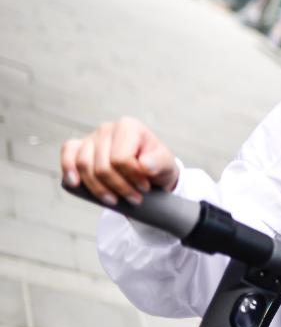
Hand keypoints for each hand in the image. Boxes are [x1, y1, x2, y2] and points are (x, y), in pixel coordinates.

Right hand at [59, 117, 177, 206]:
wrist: (149, 170)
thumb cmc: (156, 165)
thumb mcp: (166, 164)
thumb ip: (159, 163)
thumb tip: (144, 164)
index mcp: (129, 126)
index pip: (121, 158)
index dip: (132, 178)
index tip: (145, 188)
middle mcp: (108, 128)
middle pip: (103, 166)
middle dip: (118, 187)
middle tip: (135, 198)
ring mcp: (91, 137)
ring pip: (84, 166)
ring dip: (99, 188)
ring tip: (115, 200)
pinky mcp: (79, 147)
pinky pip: (68, 155)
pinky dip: (68, 169)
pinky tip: (74, 183)